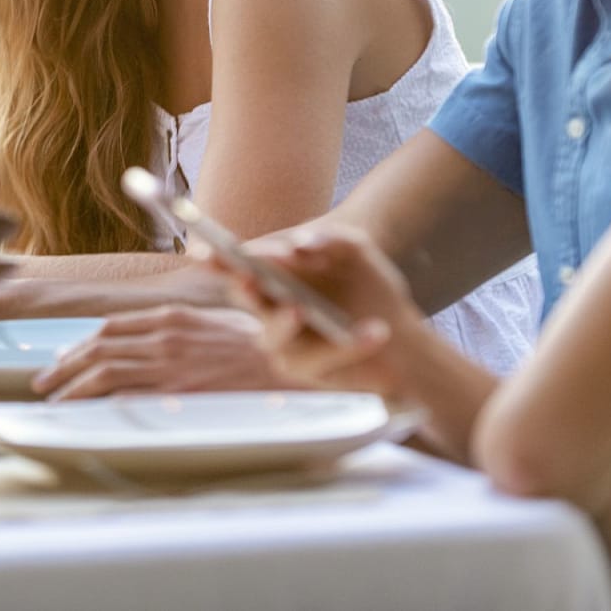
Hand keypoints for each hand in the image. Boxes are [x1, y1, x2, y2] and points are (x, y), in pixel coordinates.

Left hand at [32, 305, 288, 399]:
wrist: (289, 362)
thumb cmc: (258, 344)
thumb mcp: (213, 322)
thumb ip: (179, 328)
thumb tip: (153, 340)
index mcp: (170, 317)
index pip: (111, 328)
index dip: (82, 344)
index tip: (66, 357)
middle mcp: (163, 336)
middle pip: (98, 348)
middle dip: (64, 366)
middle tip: (43, 381)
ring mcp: (168, 364)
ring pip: (104, 371)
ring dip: (71, 385)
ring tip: (54, 399)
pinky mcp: (178, 391)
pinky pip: (127, 396)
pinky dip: (98, 403)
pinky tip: (83, 412)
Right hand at [229, 226, 423, 398]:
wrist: (403, 335)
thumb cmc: (368, 287)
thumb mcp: (355, 251)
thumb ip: (329, 238)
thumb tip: (299, 244)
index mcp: (274, 280)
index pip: (238, 268)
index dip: (219, 260)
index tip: (207, 250)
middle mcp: (271, 313)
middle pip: (247, 300)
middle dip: (245, 288)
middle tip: (247, 275)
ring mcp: (288, 346)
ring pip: (275, 337)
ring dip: (283, 322)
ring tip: (298, 309)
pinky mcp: (313, 372)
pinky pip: (325, 359)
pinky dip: (352, 344)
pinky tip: (375, 331)